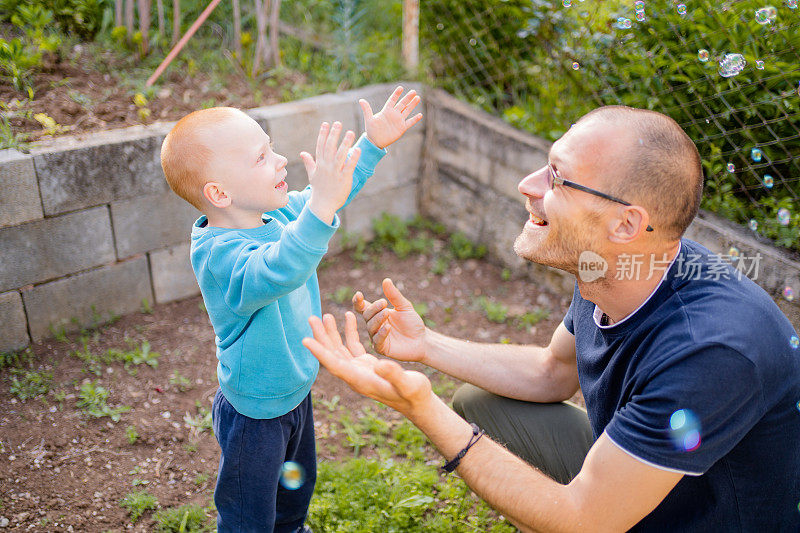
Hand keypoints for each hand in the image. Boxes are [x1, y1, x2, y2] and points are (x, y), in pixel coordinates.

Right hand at [301, 121, 360, 223]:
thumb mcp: (312, 175)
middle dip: (333, 135)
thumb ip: (309, 162)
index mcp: (319, 165)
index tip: (326, 123)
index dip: (323, 134)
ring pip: (340, 155)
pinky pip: (349, 166)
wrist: (323, 205)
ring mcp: (335, 173)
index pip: (320, 146)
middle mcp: (326, 167)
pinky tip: (358, 150)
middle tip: (338, 123)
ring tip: (350, 132)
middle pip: (330, 148)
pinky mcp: (344, 179)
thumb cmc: (319, 189)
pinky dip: (353, 158)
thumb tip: (302, 153)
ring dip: (345, 143)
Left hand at [303, 312, 432, 416]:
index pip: (334, 365)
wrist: (418, 402)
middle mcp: (355, 376)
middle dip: (321, 336)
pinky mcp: (366, 365)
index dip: (319, 353)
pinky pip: (352, 346)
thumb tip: (380, 364)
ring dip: (331, 333)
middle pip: (332, 355)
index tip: (305, 340)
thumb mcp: (408, 384)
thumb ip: (393, 374)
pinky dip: (349, 332)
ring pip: (339, 349)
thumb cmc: (414, 395)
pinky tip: (348, 317)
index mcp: (360, 380)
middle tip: (311, 317)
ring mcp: (359, 370)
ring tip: (324, 316)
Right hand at [353, 278, 427, 362]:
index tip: (359, 295)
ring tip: (387, 313)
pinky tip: (388, 327)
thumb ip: (394, 295)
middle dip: (374, 308)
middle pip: (366, 315)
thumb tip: (386, 280)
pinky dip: (382, 333)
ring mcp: (376, 337)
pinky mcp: (382, 348)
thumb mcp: (404, 307)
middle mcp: (374, 325)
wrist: (422, 340)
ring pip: (371, 327)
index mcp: (376, 314)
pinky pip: (377, 341)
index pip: (362, 307)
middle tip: (384, 303)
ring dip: (378, 319)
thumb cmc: (412, 323)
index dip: (357, 302)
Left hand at [360, 86, 422, 148]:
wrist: (375, 141)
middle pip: (402, 104)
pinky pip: (409, 123)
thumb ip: (367, 109)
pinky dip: (414, 119)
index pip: (392, 100)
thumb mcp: (369, 119)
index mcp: (386, 111)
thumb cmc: (371, 130)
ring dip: (412, 105)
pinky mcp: (402, 128)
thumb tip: (360, 100)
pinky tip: (420, 115)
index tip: (401, 88)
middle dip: (407, 98)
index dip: (396, 94)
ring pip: (407, 111)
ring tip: (418, 98)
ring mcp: (398, 121)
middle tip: (413, 91)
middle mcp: (393, 114)